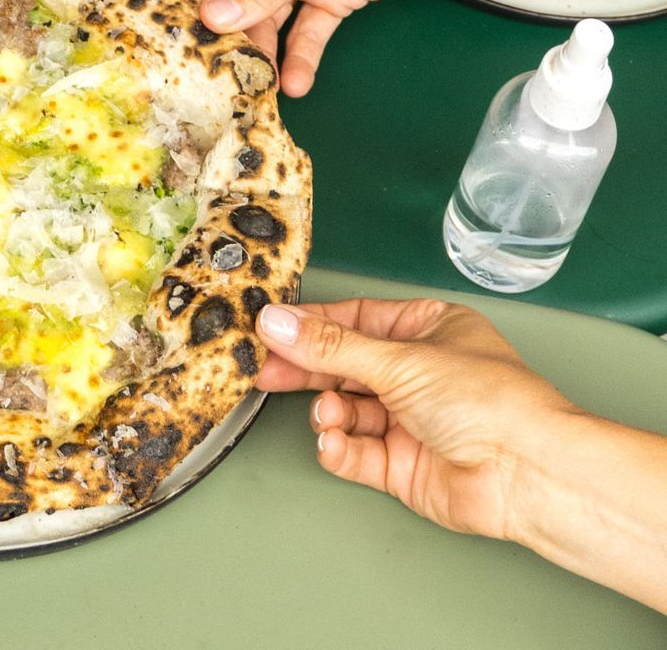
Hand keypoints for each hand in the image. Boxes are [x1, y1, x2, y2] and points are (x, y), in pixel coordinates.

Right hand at [254, 297, 575, 541]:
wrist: (527, 474)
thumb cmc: (489, 401)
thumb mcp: (399, 359)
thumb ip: (330, 346)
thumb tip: (276, 321)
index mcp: (427, 330)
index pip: (354, 320)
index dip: (311, 325)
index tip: (270, 329)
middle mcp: (418, 373)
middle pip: (345, 365)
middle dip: (307, 369)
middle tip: (267, 371)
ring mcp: (410, 421)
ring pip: (348, 410)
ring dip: (330, 411)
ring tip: (328, 414)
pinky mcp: (405, 466)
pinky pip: (358, 452)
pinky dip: (341, 448)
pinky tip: (334, 443)